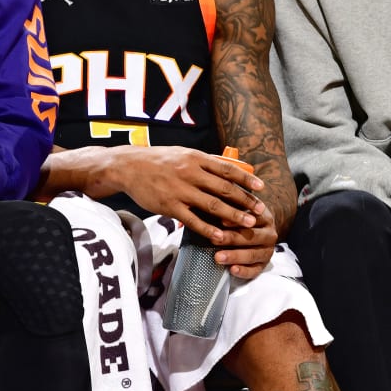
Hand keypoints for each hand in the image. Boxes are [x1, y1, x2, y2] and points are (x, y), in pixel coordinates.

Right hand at [111, 146, 265, 242]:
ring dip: (233, 216)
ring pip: (212, 205)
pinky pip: (192, 220)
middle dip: (245, 200)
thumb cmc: (159, 160)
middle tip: (260, 211)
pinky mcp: (169, 206)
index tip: (261, 187)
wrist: (129, 166)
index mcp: (196, 159)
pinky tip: (220, 236)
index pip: (227, 169)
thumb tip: (230, 165)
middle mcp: (191, 173)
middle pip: (224, 188)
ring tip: (248, 224)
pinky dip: (208, 229)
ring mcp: (180, 191)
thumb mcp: (184, 153)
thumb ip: (206, 161)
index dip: (246, 179)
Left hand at [214, 199, 278, 278]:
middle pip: (252, 237)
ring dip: (234, 256)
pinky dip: (244, 271)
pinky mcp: (264, 265)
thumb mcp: (242, 209)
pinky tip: (232, 270)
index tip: (221, 222)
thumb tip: (215, 207)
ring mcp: (268, 251)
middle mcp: (269, 234)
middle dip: (232, 239)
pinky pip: (255, 270)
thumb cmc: (244, 219)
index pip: (253, 218)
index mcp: (265, 218)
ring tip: (218, 257)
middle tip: (214, 240)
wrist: (260, 230)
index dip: (237, 220)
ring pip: (253, 254)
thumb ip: (232, 207)